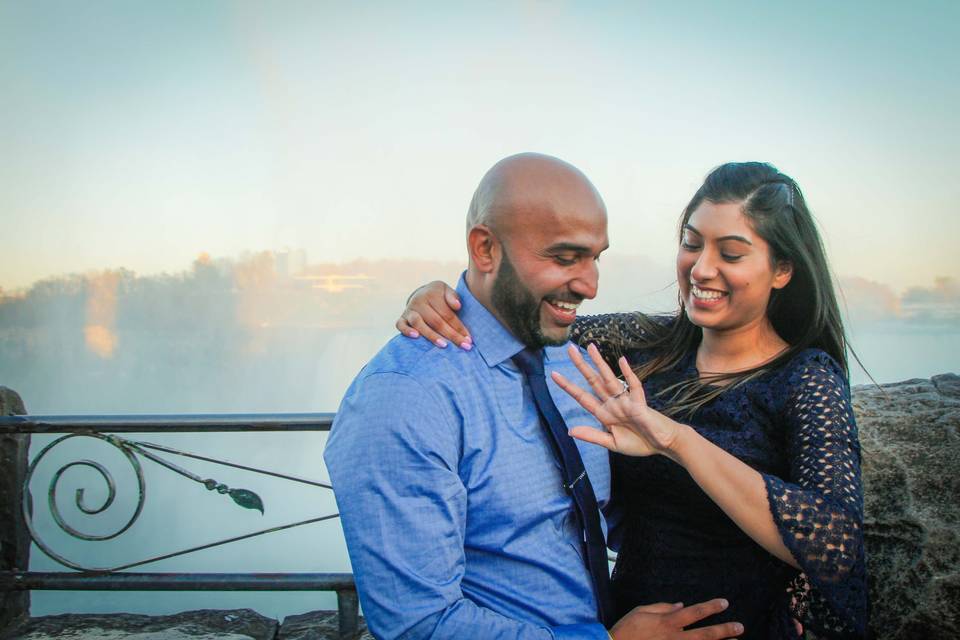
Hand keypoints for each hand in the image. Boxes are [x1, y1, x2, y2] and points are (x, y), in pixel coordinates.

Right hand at [395, 280, 471, 348]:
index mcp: (432, 294)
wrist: (421, 294)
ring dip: (432, 335)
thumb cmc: (439, 296)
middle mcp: (419, 301)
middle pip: (436, 321)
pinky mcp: (402, 318)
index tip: (469, 339)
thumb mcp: (446, 291)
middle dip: (451, 335)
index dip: (459, 327)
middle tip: (464, 346)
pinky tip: (416, 337)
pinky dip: (406, 331)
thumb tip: (457, 306)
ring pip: (419, 323)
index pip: (447, 314)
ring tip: (444, 345)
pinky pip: (400, 325)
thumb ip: (453, 297)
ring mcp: (409, 310)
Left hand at [551, 343, 685, 459]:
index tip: (554, 374)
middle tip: (569, 349)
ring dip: (600, 363)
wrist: (662, 445)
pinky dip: (628, 374)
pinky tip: (621, 361)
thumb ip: (592, 436)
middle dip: (581, 366)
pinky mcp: (639, 403)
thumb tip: (570, 431)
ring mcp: (625, 401)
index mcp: (604, 414)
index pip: (583, 397)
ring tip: (590, 347)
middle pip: (593, 381)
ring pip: (610, 379)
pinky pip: (634, 386)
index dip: (569, 386)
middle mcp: (612, 403)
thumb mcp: (612, 443)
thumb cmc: (639, 443)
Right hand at [610, 599, 743, 638]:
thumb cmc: (627, 629)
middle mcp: (674, 638)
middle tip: (740, 627)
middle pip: (705, 635)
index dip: (710, 607)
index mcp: (667, 622)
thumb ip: (662, 607)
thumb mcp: (641, 611)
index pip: (694, 613)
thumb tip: (681, 606)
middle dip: (724, 631)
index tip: (724, 603)